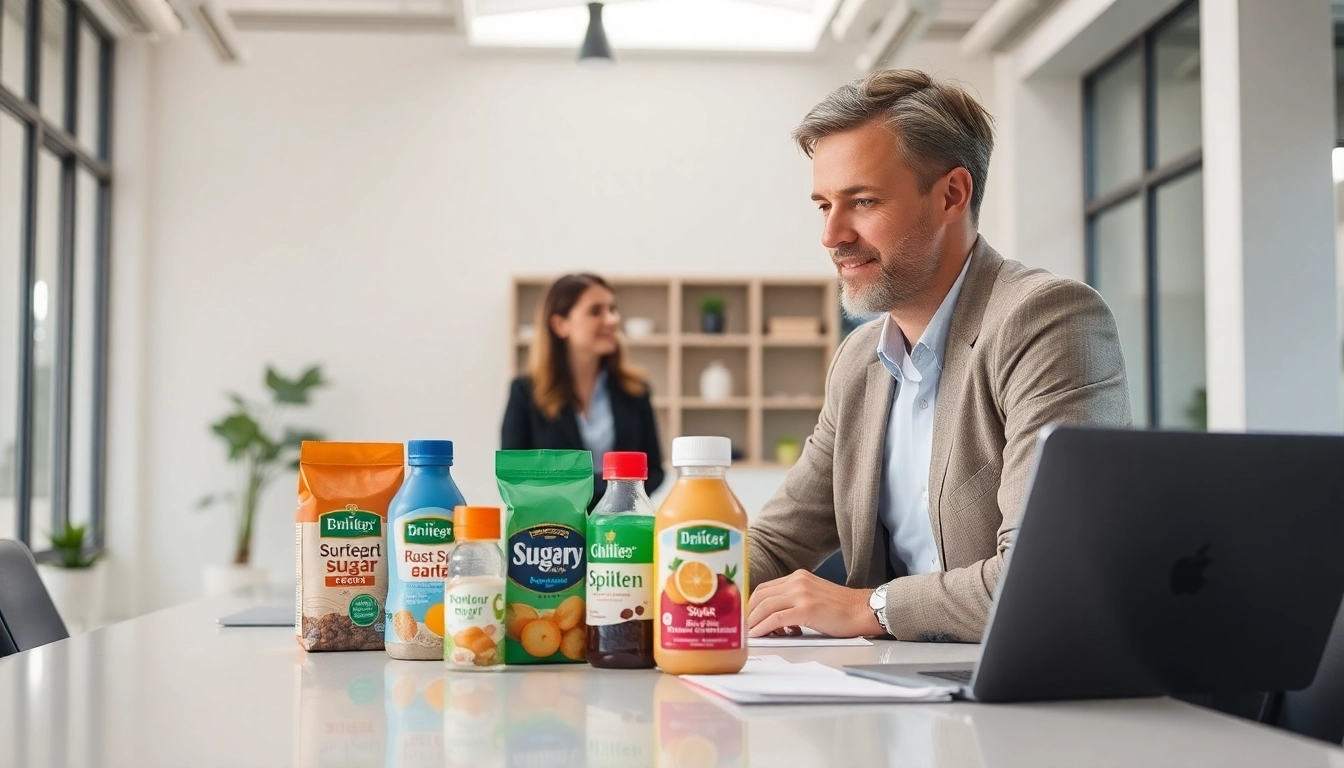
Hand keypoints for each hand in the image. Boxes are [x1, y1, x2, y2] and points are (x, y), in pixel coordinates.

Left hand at [746, 570, 882, 637]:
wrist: (865, 611)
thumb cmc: (843, 609)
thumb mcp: (814, 596)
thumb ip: (795, 602)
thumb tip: (776, 620)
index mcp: (798, 577)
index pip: (765, 588)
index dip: (751, 604)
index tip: (745, 617)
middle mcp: (797, 581)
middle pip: (760, 595)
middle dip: (748, 613)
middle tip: (743, 628)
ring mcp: (801, 594)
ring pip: (765, 606)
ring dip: (753, 622)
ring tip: (748, 634)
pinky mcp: (806, 609)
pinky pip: (776, 618)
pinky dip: (763, 628)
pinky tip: (759, 635)